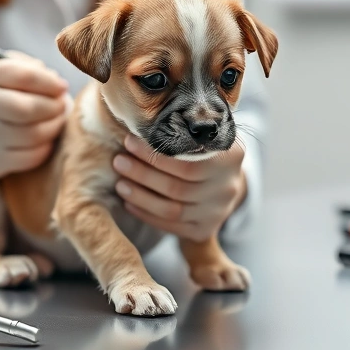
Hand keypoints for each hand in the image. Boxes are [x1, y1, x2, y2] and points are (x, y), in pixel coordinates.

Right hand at [0, 51, 68, 178]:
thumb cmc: (0, 92)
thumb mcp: (11, 70)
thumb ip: (34, 70)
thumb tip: (58, 87)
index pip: (25, 76)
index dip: (51, 83)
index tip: (62, 87)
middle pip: (26, 109)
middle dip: (53, 107)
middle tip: (62, 105)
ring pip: (31, 135)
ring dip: (53, 128)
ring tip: (57, 121)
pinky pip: (29, 157)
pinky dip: (45, 148)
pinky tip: (45, 139)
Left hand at [112, 135, 246, 241]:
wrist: (222, 183)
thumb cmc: (204, 150)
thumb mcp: (203, 134)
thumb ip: (184, 127)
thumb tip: (142, 119)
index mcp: (231, 156)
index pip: (188, 159)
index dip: (154, 153)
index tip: (128, 141)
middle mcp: (229, 186)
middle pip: (178, 185)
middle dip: (142, 173)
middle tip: (118, 161)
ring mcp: (218, 212)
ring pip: (172, 209)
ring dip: (140, 196)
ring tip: (120, 183)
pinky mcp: (204, 230)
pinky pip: (170, 225)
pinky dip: (146, 214)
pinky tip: (128, 203)